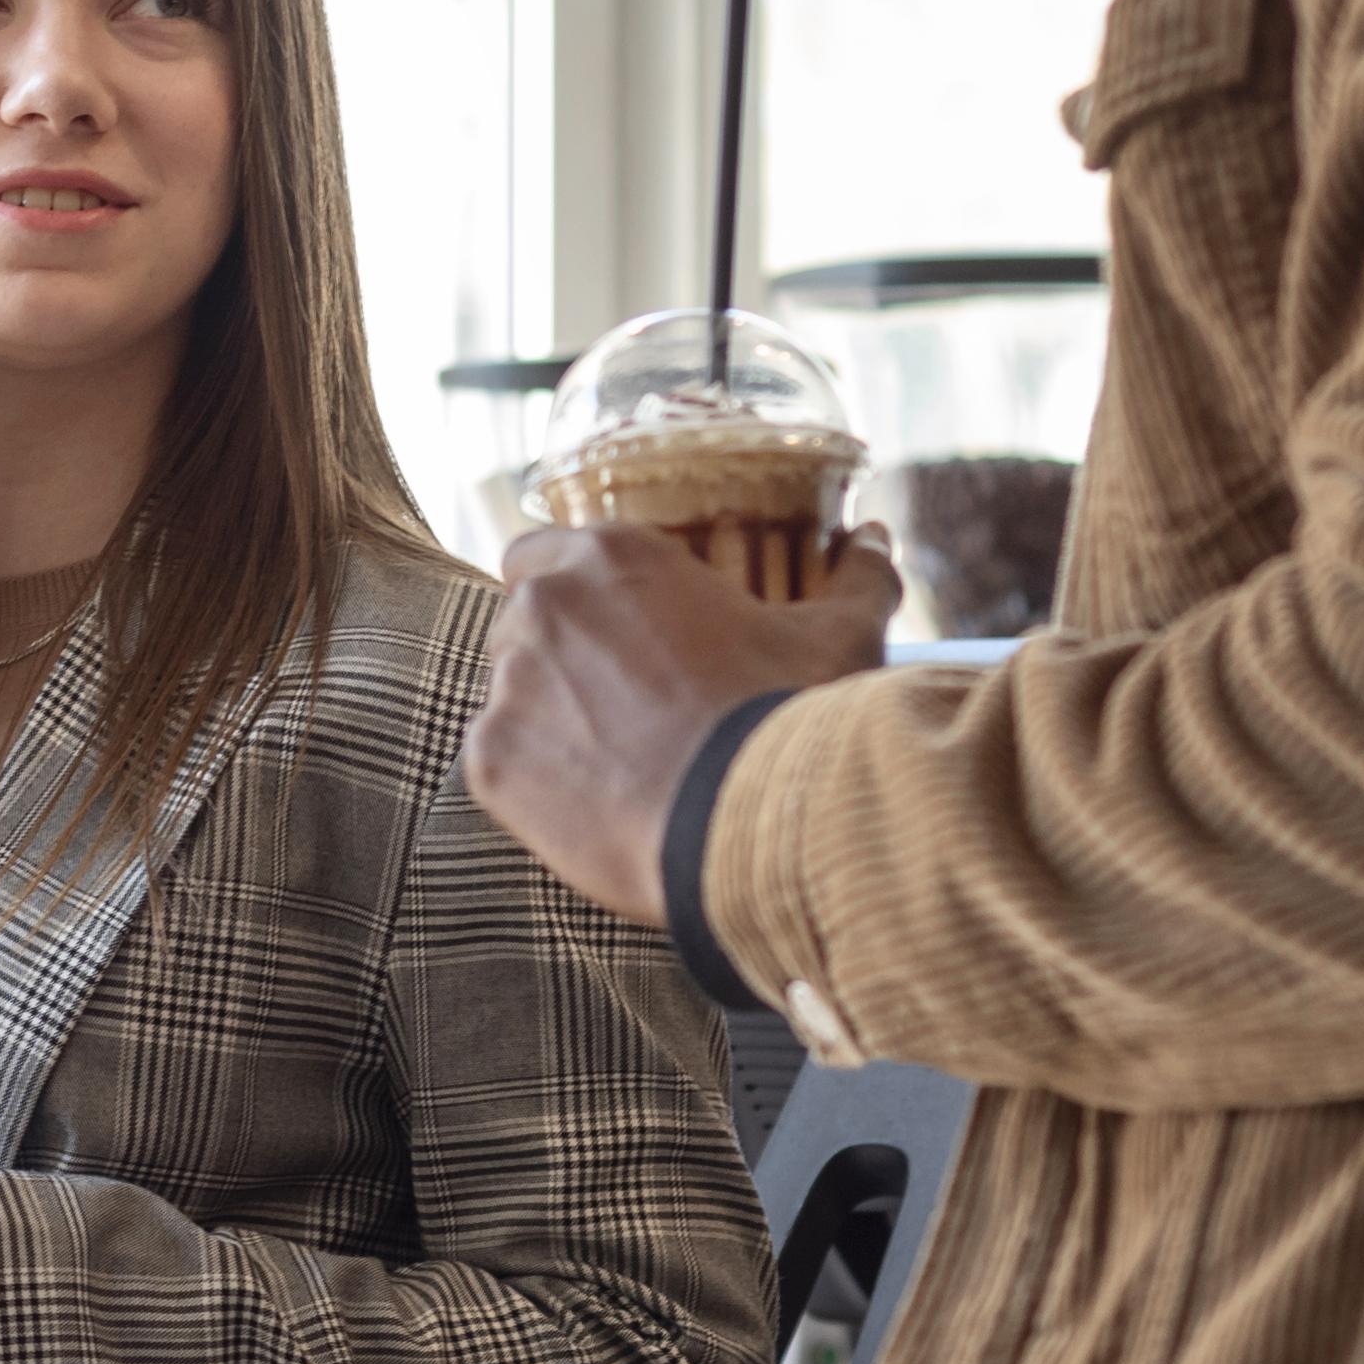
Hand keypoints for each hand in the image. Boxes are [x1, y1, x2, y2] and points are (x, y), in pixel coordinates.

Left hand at [464, 527, 899, 925]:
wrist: (754, 826)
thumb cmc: (794, 718)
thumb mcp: (840, 638)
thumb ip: (855, 577)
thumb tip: (874, 537)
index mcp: (610, 557)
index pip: (542, 549)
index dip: (571, 588)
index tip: (610, 627)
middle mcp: (543, 606)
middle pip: (522, 621)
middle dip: (560, 655)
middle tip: (626, 704)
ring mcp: (508, 685)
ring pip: (508, 692)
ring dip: (546, 717)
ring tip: (619, 763)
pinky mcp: (489, 763)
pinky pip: (498, 762)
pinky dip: (534, 782)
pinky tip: (596, 805)